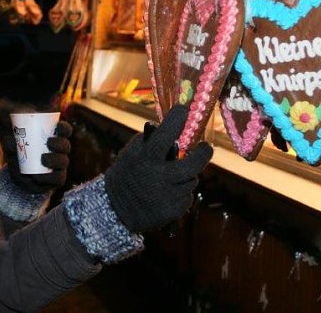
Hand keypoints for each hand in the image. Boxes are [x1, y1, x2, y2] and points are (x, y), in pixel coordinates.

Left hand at [7, 121, 72, 193]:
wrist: (18, 177)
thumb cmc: (17, 156)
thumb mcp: (12, 148)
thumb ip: (10, 142)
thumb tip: (11, 141)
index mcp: (54, 138)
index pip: (64, 130)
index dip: (64, 127)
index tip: (57, 125)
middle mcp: (60, 151)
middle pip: (66, 145)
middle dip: (60, 143)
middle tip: (49, 142)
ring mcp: (60, 166)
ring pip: (64, 161)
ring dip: (56, 159)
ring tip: (43, 159)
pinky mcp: (57, 180)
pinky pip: (58, 178)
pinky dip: (48, 177)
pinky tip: (38, 176)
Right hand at [104, 105, 212, 232]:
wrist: (114, 210)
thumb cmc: (127, 174)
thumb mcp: (131, 153)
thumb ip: (151, 141)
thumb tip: (176, 126)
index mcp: (145, 158)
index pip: (167, 133)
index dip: (178, 119)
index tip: (184, 110)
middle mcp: (158, 177)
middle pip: (194, 164)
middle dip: (203, 154)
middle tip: (205, 147)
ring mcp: (167, 196)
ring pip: (191, 180)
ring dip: (186, 176)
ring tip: (171, 177)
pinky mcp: (173, 211)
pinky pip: (187, 197)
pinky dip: (181, 193)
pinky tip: (167, 194)